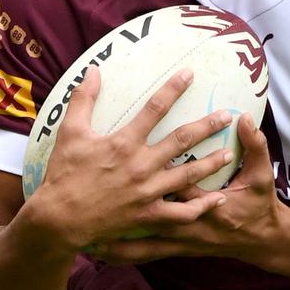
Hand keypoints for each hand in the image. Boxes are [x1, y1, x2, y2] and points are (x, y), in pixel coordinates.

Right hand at [21, 66, 234, 256]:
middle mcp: (141, 165)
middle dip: (207, 126)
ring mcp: (148, 192)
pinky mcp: (149, 215)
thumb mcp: (69, 132)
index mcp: (124, 142)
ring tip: (229, 154)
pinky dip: (202, 207)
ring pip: (189, 175)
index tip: (190, 74)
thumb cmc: (64, 174)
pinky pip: (182, 213)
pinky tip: (218, 199)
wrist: (60, 219)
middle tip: (226, 116)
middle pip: (182, 140)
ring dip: (211, 163)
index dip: (173, 88)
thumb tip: (92, 69)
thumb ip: (83, 99)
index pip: (155, 108)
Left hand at [92, 112, 284, 263]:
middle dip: (121, 197)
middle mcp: (185, 222)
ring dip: (113, 233)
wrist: (262, 243)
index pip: (173, 182)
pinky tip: (99, 250)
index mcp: (202, 200)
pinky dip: (122, 253)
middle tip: (91, 184)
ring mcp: (177, 238)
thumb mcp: (262, 175)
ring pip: (139, 236)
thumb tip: (246, 118)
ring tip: (82, 226)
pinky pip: (144, 253)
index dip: (152, 169)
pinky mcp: (175, 248)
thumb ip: (256, 145)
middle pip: (146, 209)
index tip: (122, 151)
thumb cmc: (259, 206)